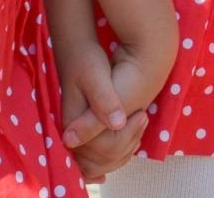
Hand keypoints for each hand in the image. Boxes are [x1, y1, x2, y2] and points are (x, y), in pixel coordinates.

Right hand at [56, 38, 164, 180]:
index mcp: (72, 124)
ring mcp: (76, 135)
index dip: (126, 137)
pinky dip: (117, 151)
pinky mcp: (82, 131)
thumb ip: (104, 101)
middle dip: (127, 145)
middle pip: (102, 162)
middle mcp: (71, 134)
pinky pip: (98, 155)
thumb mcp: (96, 76)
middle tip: (142, 117)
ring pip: (101, 162)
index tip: (141, 114)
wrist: (77, 51)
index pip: (103, 150)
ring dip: (124, 149)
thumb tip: (117, 123)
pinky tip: (132, 136)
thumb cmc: (87, 60)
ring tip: (139, 122)